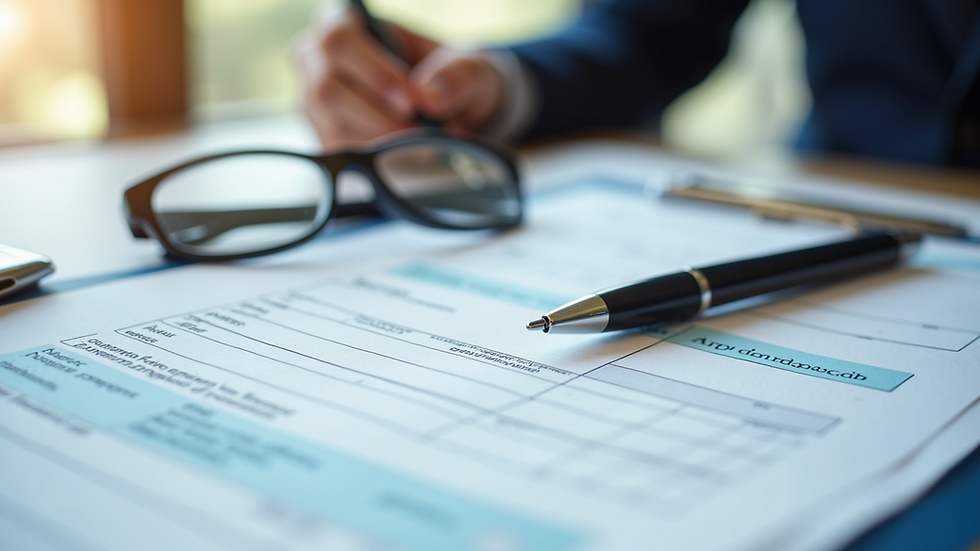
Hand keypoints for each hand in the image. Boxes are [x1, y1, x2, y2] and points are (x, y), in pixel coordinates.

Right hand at [297, 7, 505, 148]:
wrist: (455, 114)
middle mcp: (320, 61)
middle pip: (327, 88)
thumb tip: (429, 96)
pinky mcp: (326, 137)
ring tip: (421, 141)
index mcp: (347, 24)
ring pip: (335, 125)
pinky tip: (404, 152)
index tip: (410, 100)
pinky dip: (378, 158)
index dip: (373, 71)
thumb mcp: (469, 68)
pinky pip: (342, 153)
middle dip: (379, 115)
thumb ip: (456, 76)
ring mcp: (318, 103)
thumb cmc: (452, 77)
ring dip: (383, 140)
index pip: (338, 38)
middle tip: (420, 129)